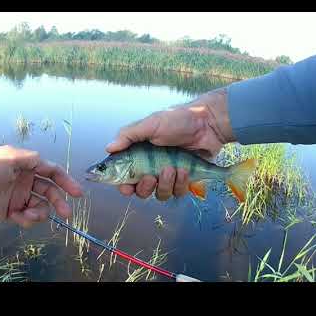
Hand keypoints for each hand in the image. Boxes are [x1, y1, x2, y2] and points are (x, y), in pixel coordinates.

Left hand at [0, 145, 82, 227]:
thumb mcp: (8, 157)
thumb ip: (30, 158)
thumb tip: (46, 162)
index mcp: (27, 166)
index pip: (52, 172)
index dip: (66, 181)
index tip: (77, 193)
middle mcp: (26, 181)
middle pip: (51, 192)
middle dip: (60, 202)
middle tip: (67, 213)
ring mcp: (20, 197)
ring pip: (41, 207)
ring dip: (40, 213)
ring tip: (29, 216)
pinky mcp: (12, 212)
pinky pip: (28, 217)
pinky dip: (27, 220)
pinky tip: (18, 218)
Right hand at [106, 88, 234, 200]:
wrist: (207, 124)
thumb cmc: (177, 120)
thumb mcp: (150, 124)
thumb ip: (128, 136)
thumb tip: (108, 148)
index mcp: (139, 155)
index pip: (124, 178)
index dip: (124, 187)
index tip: (127, 188)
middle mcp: (151, 168)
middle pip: (141, 192)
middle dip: (145, 187)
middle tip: (150, 176)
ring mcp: (168, 175)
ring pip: (160, 195)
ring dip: (165, 184)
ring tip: (173, 167)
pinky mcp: (184, 180)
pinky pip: (177, 193)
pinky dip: (180, 183)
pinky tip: (185, 169)